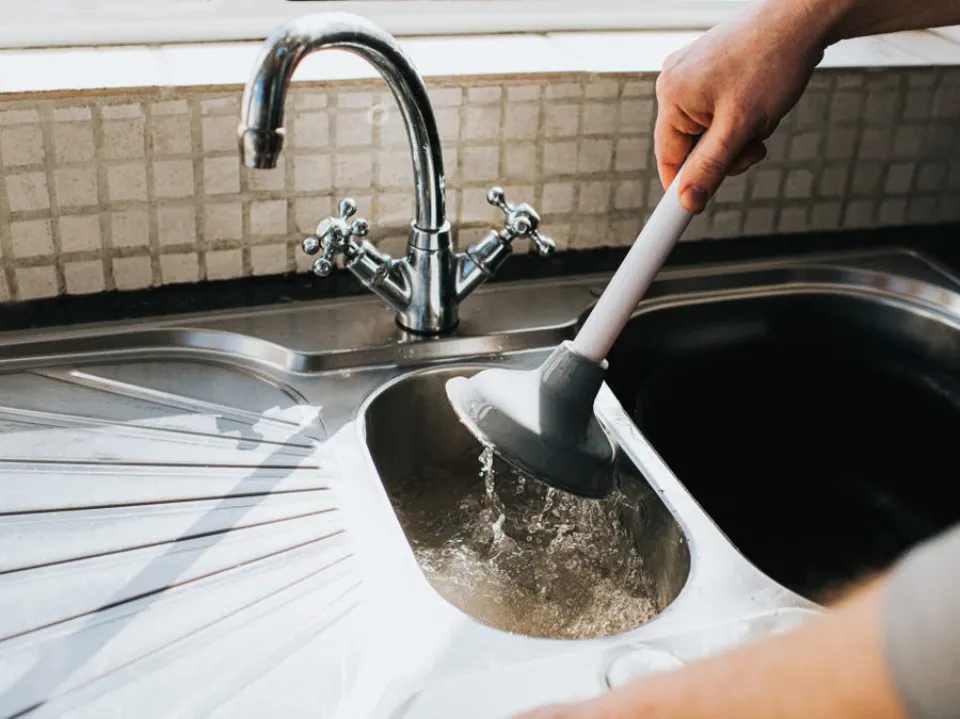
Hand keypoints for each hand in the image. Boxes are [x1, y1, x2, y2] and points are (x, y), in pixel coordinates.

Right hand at [655, 0, 846, 212]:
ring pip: (707, 130)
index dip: (684, 186)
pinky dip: (738, 115)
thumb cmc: (773, 60)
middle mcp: (673, 81)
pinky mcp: (707, 67)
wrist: (803, 15)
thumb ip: (711, 168)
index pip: (668, 160)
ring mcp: (689, 72)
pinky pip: (715, 110)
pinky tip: (759, 99)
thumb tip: (688, 201)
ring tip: (761, 113)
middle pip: (689, 146)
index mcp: (671, 95)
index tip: (689, 214)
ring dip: (736, 135)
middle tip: (755, 142)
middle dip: (724, 152)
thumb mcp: (741, 126)